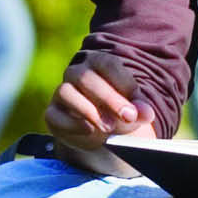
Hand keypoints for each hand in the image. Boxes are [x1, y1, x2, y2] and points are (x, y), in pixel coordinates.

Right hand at [44, 52, 155, 175]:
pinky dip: (72, 124)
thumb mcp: (133, 111)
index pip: (107, 64)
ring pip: (65, 91)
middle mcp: (76, 73)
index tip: (138, 105)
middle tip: (128, 117)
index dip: (123, 83)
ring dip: (88, 110)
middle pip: (86, 77)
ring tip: (108, 127)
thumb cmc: (118, 113)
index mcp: (97, 64)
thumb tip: (145, 113)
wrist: (101, 134)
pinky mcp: (52, 114)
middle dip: (109, 98)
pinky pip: (54, 115)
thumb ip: (140, 110)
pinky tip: (89, 131)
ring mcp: (61, 93)